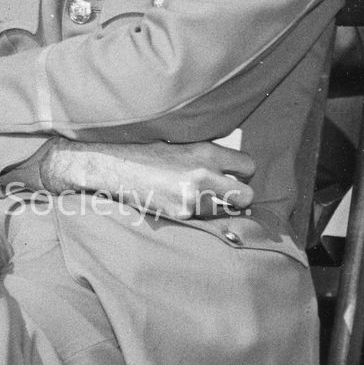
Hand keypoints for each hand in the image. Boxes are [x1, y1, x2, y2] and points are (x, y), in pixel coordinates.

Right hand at [40, 139, 256, 219]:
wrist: (114, 167)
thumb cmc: (146, 153)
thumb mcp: (181, 144)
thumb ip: (208, 155)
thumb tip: (232, 168)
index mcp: (207, 151)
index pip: (249, 166)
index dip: (243, 174)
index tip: (233, 177)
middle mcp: (204, 173)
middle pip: (246, 194)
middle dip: (238, 197)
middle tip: (225, 196)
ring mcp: (193, 197)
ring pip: (224, 211)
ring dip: (214, 208)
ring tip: (195, 200)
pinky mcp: (181, 214)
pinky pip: (203, 220)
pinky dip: (196, 216)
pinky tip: (179, 205)